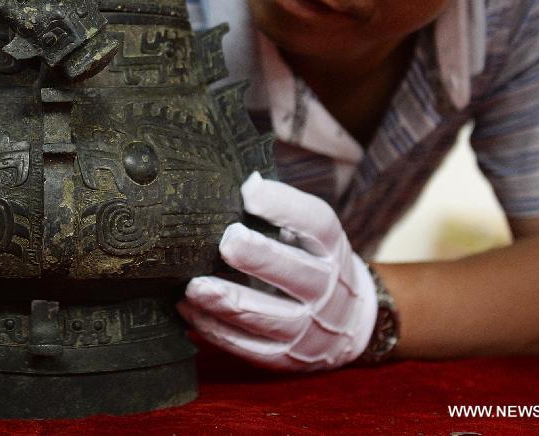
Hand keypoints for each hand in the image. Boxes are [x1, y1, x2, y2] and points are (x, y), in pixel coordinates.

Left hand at [178, 172, 376, 370]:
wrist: (350, 321)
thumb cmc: (315, 260)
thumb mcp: (312, 232)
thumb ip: (280, 209)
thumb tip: (242, 181)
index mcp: (331, 247)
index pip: (315, 222)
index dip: (284, 205)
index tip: (249, 191)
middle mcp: (323, 287)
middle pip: (293, 272)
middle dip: (257, 257)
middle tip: (225, 242)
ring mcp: (306, 327)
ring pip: (265, 316)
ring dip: (226, 301)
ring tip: (193, 286)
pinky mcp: (284, 356)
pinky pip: (247, 346)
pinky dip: (214, 329)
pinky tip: (188, 310)